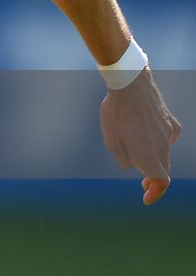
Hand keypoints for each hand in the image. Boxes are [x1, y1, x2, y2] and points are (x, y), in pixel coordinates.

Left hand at [99, 68, 182, 204]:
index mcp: (148, 154)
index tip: (145, 198)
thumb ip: (124, 159)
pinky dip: (159, 142)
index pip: (160, 182)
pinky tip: (149, 136)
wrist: (130, 84)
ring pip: (164, 154)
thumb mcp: (111, 140)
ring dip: (155, 159)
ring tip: (140, 156)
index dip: (155, 193)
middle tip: (144, 184)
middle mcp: (163, 147)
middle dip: (153, 179)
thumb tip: (135, 165)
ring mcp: (169, 134)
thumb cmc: (116, 112)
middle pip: (162, 169)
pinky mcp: (171, 123)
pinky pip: (167, 139)